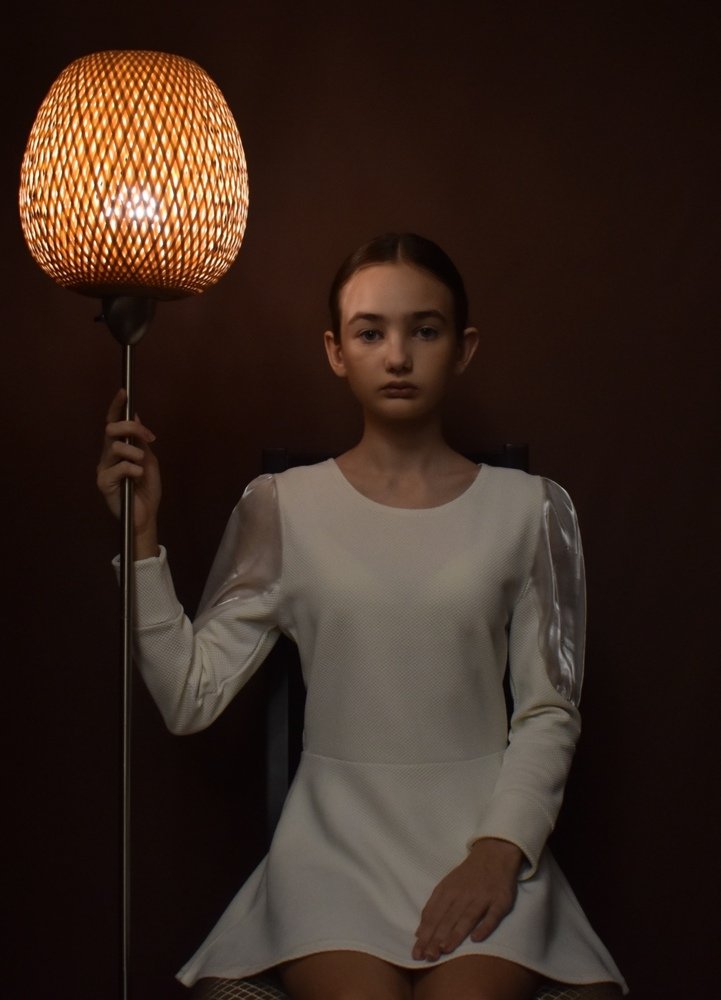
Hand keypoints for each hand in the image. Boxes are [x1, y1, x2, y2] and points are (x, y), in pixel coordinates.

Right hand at [96, 388, 160, 556]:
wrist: (146, 515)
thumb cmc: (147, 489)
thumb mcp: (149, 461)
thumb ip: (141, 441)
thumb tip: (136, 415)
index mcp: (118, 449)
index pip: (113, 423)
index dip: (116, 407)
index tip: (124, 391)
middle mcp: (107, 456)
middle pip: (111, 429)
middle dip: (131, 428)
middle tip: (148, 438)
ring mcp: (103, 469)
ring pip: (115, 446)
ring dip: (134, 453)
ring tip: (142, 466)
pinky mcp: (103, 483)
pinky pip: (118, 467)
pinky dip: (133, 469)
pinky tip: (138, 477)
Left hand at [412, 838, 522, 961]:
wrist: (494, 853)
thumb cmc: (467, 876)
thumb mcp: (447, 886)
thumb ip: (433, 908)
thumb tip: (419, 934)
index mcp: (447, 890)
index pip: (433, 915)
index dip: (425, 934)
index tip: (417, 953)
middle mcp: (463, 894)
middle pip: (448, 918)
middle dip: (436, 938)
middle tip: (428, 957)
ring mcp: (483, 897)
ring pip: (467, 917)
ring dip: (455, 933)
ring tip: (445, 950)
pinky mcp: (501, 901)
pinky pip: (492, 915)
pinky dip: (484, 927)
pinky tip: (476, 939)